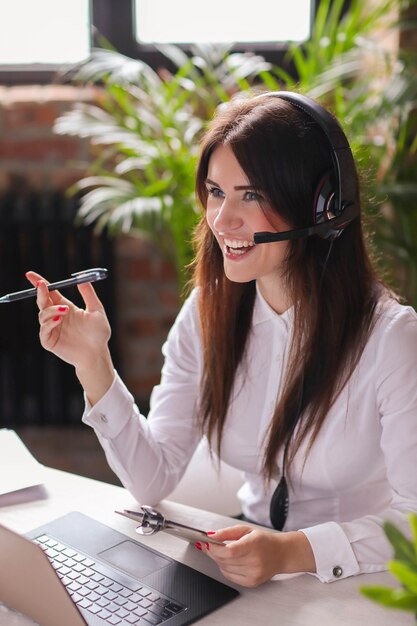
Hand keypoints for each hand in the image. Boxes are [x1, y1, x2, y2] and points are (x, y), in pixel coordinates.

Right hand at [26, 270, 113, 403]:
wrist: (98, 354)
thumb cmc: (99, 334)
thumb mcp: (97, 310)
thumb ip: (89, 294)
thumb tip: (82, 277)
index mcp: (66, 307)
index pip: (50, 292)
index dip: (41, 283)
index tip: (31, 274)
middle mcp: (57, 317)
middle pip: (43, 302)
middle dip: (40, 292)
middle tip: (41, 285)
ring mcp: (53, 329)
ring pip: (42, 315)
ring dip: (50, 310)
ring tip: (64, 311)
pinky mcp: (50, 341)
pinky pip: (43, 331)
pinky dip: (48, 324)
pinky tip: (59, 320)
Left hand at [197, 525, 315, 587]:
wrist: (282, 554)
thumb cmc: (264, 540)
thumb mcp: (246, 530)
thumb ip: (227, 532)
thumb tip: (210, 536)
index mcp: (254, 544)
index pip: (229, 550)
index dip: (214, 548)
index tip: (205, 543)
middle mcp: (255, 561)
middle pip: (224, 560)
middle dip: (212, 552)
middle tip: (208, 545)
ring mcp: (254, 573)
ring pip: (225, 568)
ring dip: (218, 560)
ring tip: (222, 551)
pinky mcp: (252, 582)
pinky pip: (229, 576)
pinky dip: (225, 568)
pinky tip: (230, 561)